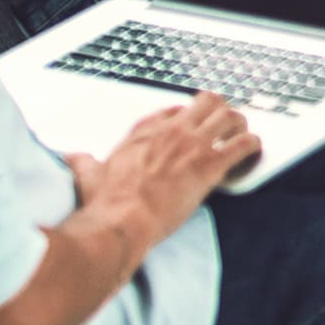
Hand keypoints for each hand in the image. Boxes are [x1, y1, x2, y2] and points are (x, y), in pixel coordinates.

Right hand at [67, 92, 257, 227]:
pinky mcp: (210, 166)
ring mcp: (192, 145)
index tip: (191, 121)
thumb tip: (70, 157)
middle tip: (225, 123)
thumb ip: (82, 163)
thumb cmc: (105, 203)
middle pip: (207, 102)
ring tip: (243, 135)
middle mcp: (171, 132)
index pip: (173, 110)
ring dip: (241, 124)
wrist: (122, 222)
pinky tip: (254, 152)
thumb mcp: (88, 176)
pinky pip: (243, 145)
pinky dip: (253, 146)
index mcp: (144, 132)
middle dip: (219, 110)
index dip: (186, 114)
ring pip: (230, 116)